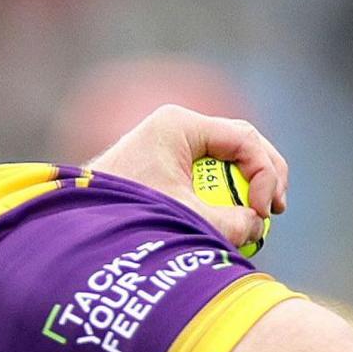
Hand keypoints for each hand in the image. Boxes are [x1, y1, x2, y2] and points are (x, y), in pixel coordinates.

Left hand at [83, 105, 285, 251]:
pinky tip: (232, 221)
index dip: (264, 173)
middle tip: (274, 210)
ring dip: (247, 187)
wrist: (77, 219)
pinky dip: (225, 196)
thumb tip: (257, 226)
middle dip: (264, 176)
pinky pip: (211, 175)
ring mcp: (174, 145)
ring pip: (229, 159)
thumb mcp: (182, 217)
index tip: (263, 210)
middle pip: (242, 144)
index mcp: (179, 125)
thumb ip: (227, 222)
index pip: (243, 139)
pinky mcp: (169, 166)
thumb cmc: (124, 213)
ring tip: (257, 219)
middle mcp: (178, 128)